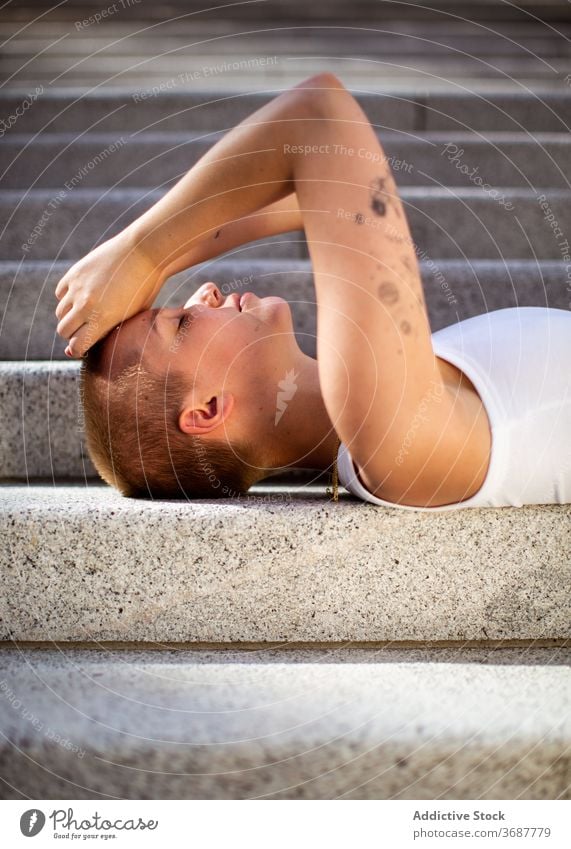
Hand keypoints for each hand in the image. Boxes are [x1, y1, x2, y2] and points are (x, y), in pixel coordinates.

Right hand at [54, 229, 165, 357]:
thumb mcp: (131, 315)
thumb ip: (107, 331)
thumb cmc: (144, 289)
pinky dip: (67, 298)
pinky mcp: (74, 273)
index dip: (79, 349)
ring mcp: (78, 288)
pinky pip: (60, 292)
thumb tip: (79, 349)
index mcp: (103, 319)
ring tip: (85, 314)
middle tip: (83, 332)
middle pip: (64, 330)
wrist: (144, 252)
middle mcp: (86, 305)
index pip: (77, 344)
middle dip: (72, 335)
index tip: (85, 348)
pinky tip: (81, 296)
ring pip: (60, 312)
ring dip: (69, 316)